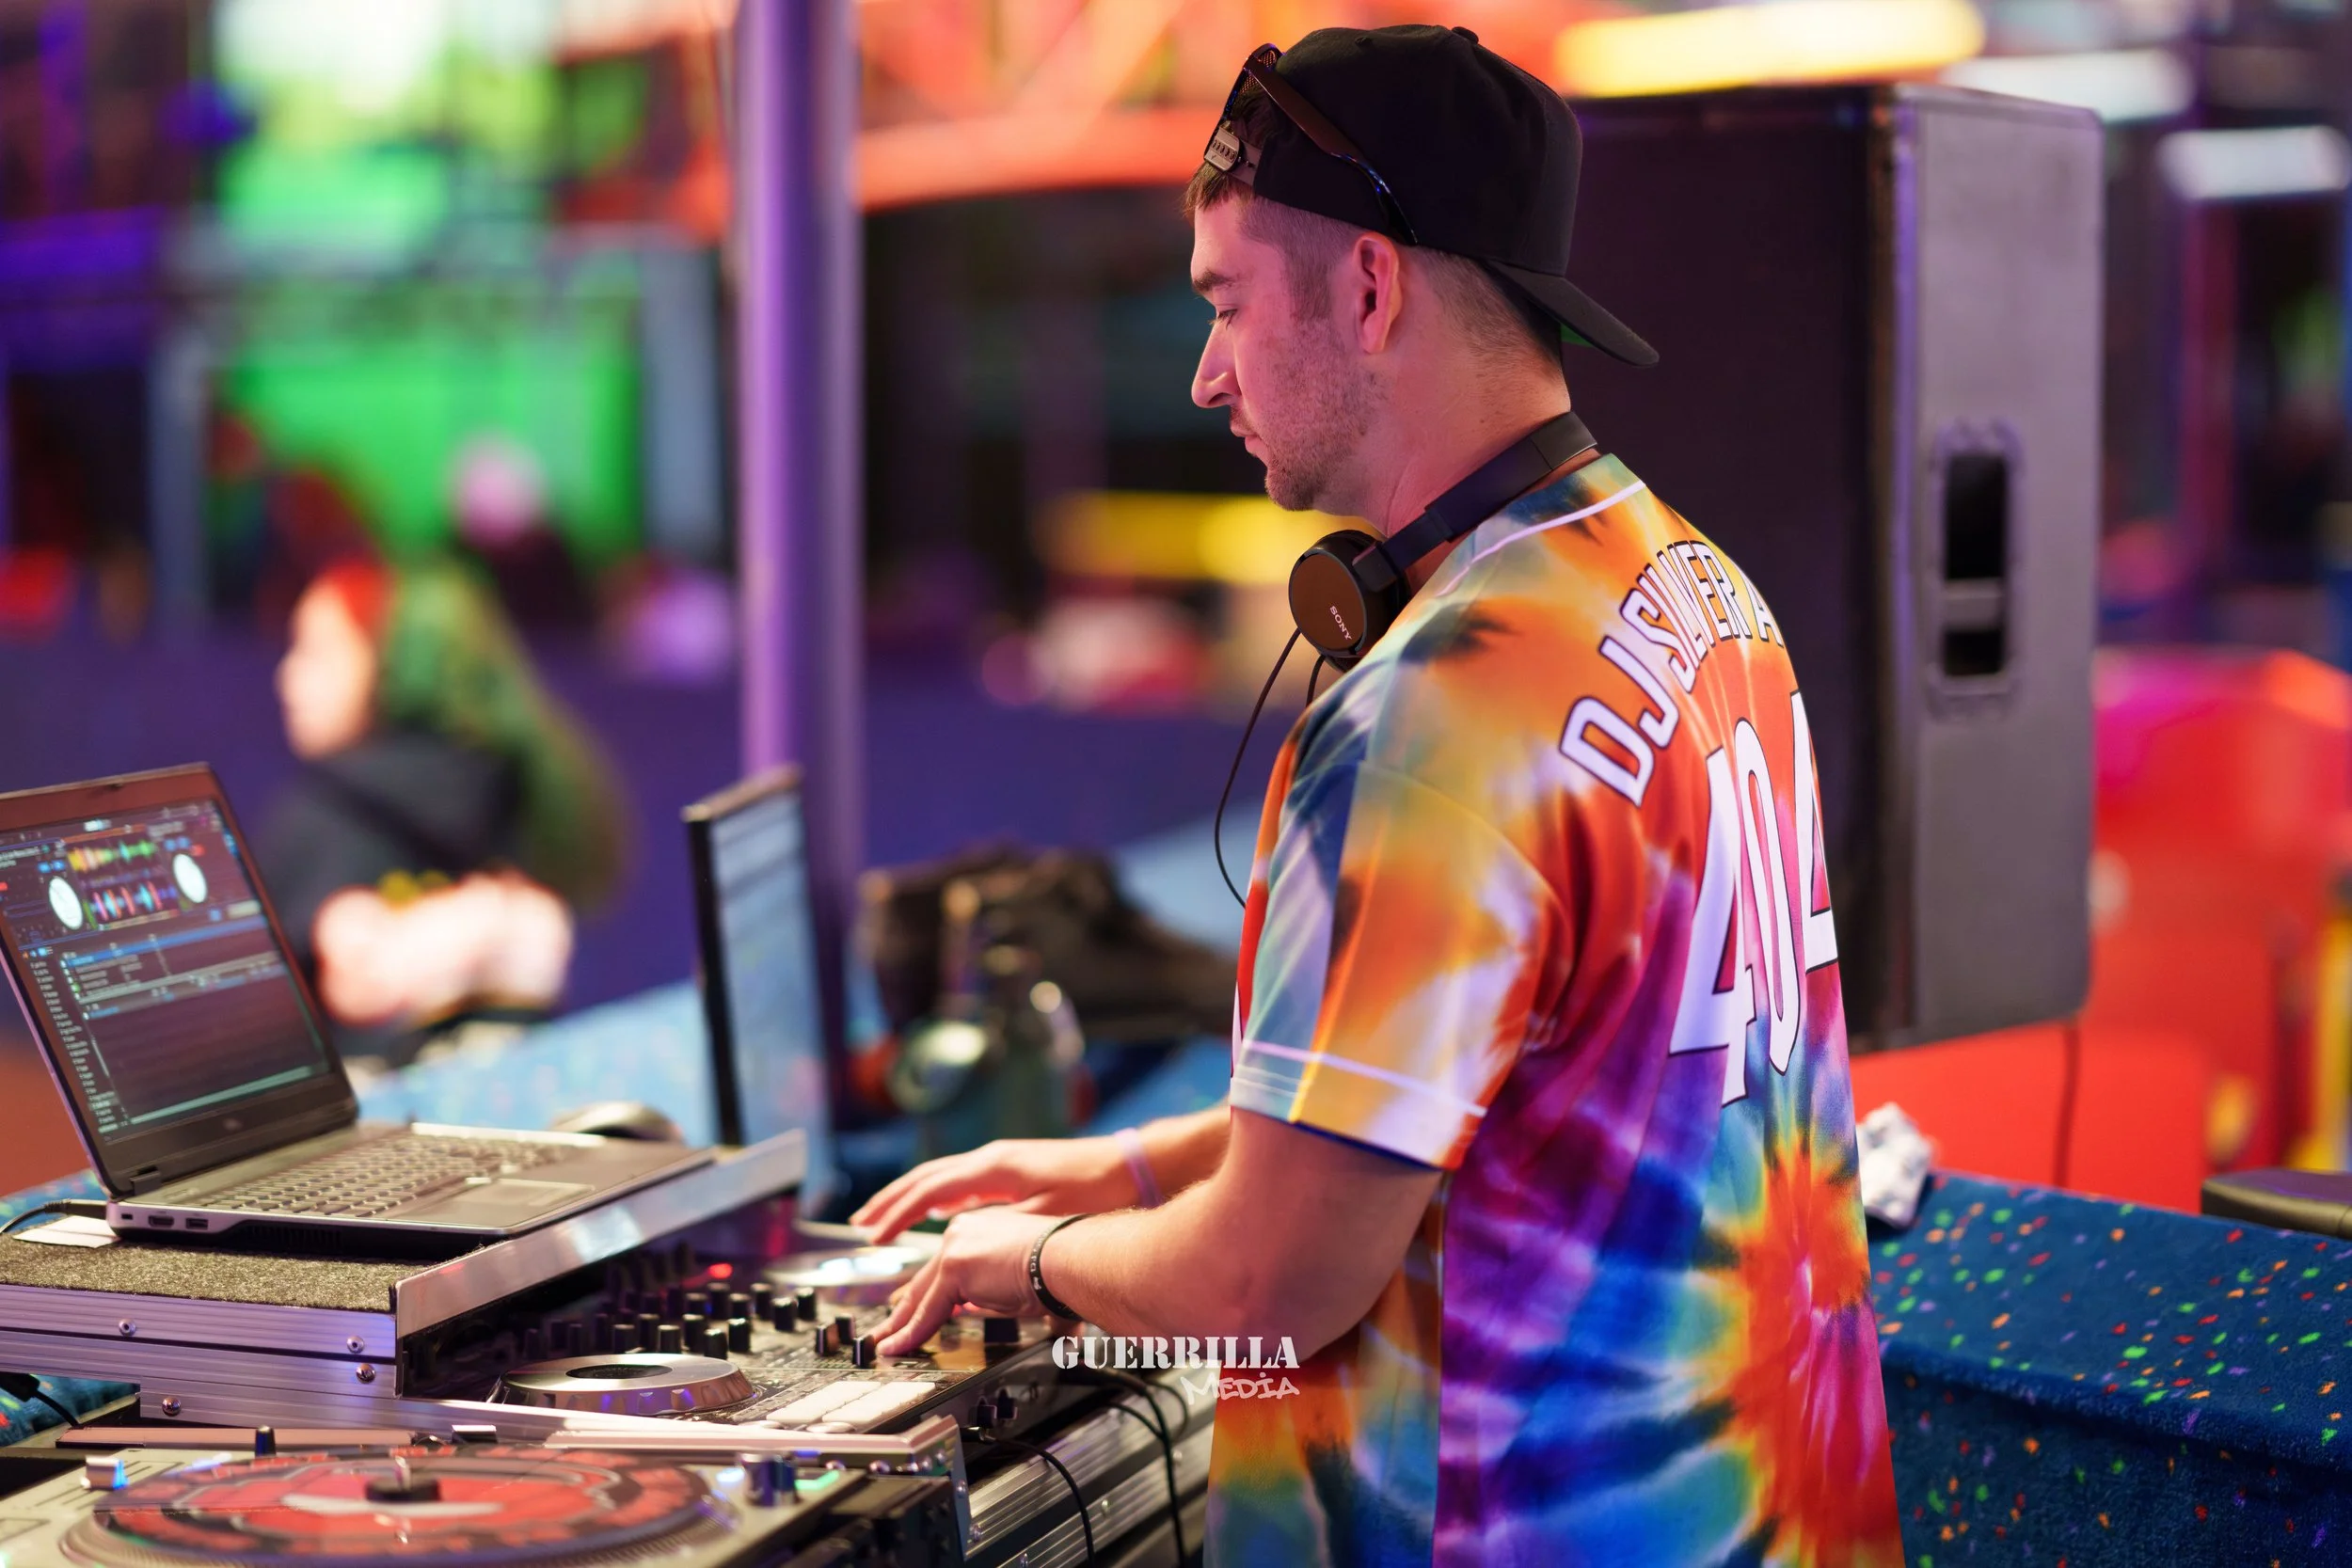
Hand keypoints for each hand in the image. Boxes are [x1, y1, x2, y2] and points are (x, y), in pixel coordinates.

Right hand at [850, 1137, 1134, 1242]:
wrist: (1129, 1165)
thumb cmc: (1094, 1191)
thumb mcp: (1045, 1215)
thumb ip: (1001, 1229)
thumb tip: (962, 1245)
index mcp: (992, 1168)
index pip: (930, 1190)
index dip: (898, 1215)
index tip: (872, 1236)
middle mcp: (989, 1158)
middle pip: (925, 1178)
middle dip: (890, 1202)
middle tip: (860, 1226)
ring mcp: (999, 1161)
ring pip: (940, 1176)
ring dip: (908, 1197)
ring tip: (883, 1218)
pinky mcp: (1011, 1169)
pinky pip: (959, 1179)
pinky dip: (936, 1195)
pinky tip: (934, 1212)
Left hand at [874, 1206, 1060, 1356]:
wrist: (1070, 1258)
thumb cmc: (1065, 1268)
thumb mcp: (1032, 1286)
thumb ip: (1029, 1303)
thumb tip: (1060, 1336)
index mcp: (983, 1231)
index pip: (947, 1266)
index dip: (929, 1292)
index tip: (917, 1309)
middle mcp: (965, 1231)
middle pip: (927, 1278)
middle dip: (905, 1307)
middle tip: (890, 1329)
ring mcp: (957, 1246)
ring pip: (922, 1294)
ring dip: (902, 1323)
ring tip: (887, 1344)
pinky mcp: (955, 1266)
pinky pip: (928, 1310)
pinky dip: (912, 1333)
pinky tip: (899, 1348)